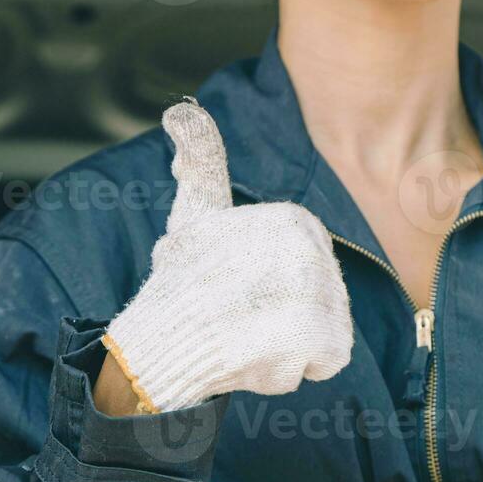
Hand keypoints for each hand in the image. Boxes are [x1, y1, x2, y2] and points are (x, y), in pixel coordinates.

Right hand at [100, 99, 354, 413]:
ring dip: (288, 348)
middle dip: (285, 321)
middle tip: (236, 317)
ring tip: (243, 337)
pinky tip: (254, 359)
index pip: (312, 271)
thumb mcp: (194, 212)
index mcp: (292, 219)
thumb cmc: (179, 282)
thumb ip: (201, 158)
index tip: (234, 289)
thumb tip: (179, 110)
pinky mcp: (313, 340)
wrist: (156, 344)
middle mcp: (309, 249)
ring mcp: (312, 295)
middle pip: (325, 301)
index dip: (275, 290)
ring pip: (326, 332)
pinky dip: (293, 371)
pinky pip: (326, 363)